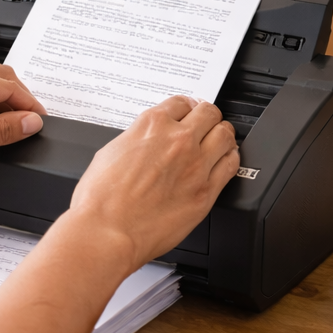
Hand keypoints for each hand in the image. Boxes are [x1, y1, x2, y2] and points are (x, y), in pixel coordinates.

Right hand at [66, 95, 239, 264]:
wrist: (108, 230)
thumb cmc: (101, 199)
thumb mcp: (110, 152)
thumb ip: (135, 140)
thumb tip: (145, 143)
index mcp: (151, 126)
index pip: (181, 102)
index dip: (185, 107)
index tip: (186, 113)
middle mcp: (178, 140)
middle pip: (209, 113)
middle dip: (207, 116)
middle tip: (204, 123)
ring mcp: (196, 164)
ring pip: (225, 134)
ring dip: (222, 134)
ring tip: (218, 140)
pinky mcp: (206, 190)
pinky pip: (231, 164)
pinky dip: (230, 158)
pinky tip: (224, 161)